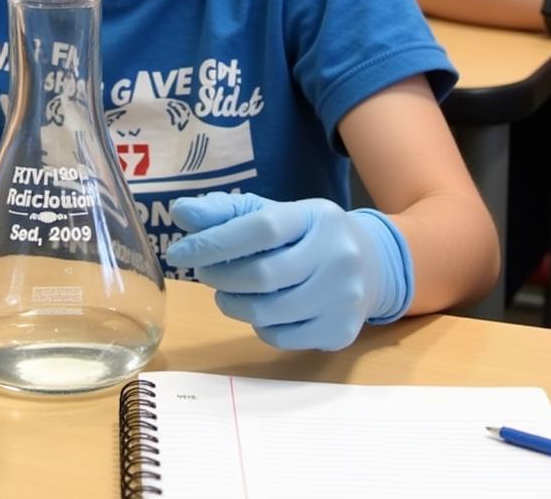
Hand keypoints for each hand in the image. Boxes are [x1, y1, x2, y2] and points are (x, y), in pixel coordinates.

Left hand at [165, 192, 412, 350]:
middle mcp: (336, 256)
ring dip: (232, 303)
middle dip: (220, 276)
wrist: (372, 265)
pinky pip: (281, 337)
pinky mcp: (340, 331)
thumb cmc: (307, 235)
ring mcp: (343, 297)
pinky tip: (257, 308)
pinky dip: (257, 326)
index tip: (179, 252)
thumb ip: (226, 212)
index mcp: (316, 217)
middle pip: (262, 275)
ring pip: (268, 312)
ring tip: (225, 291)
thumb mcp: (272, 213)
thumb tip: (181, 212)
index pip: (259, 228)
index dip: (214, 242)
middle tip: (204, 272)